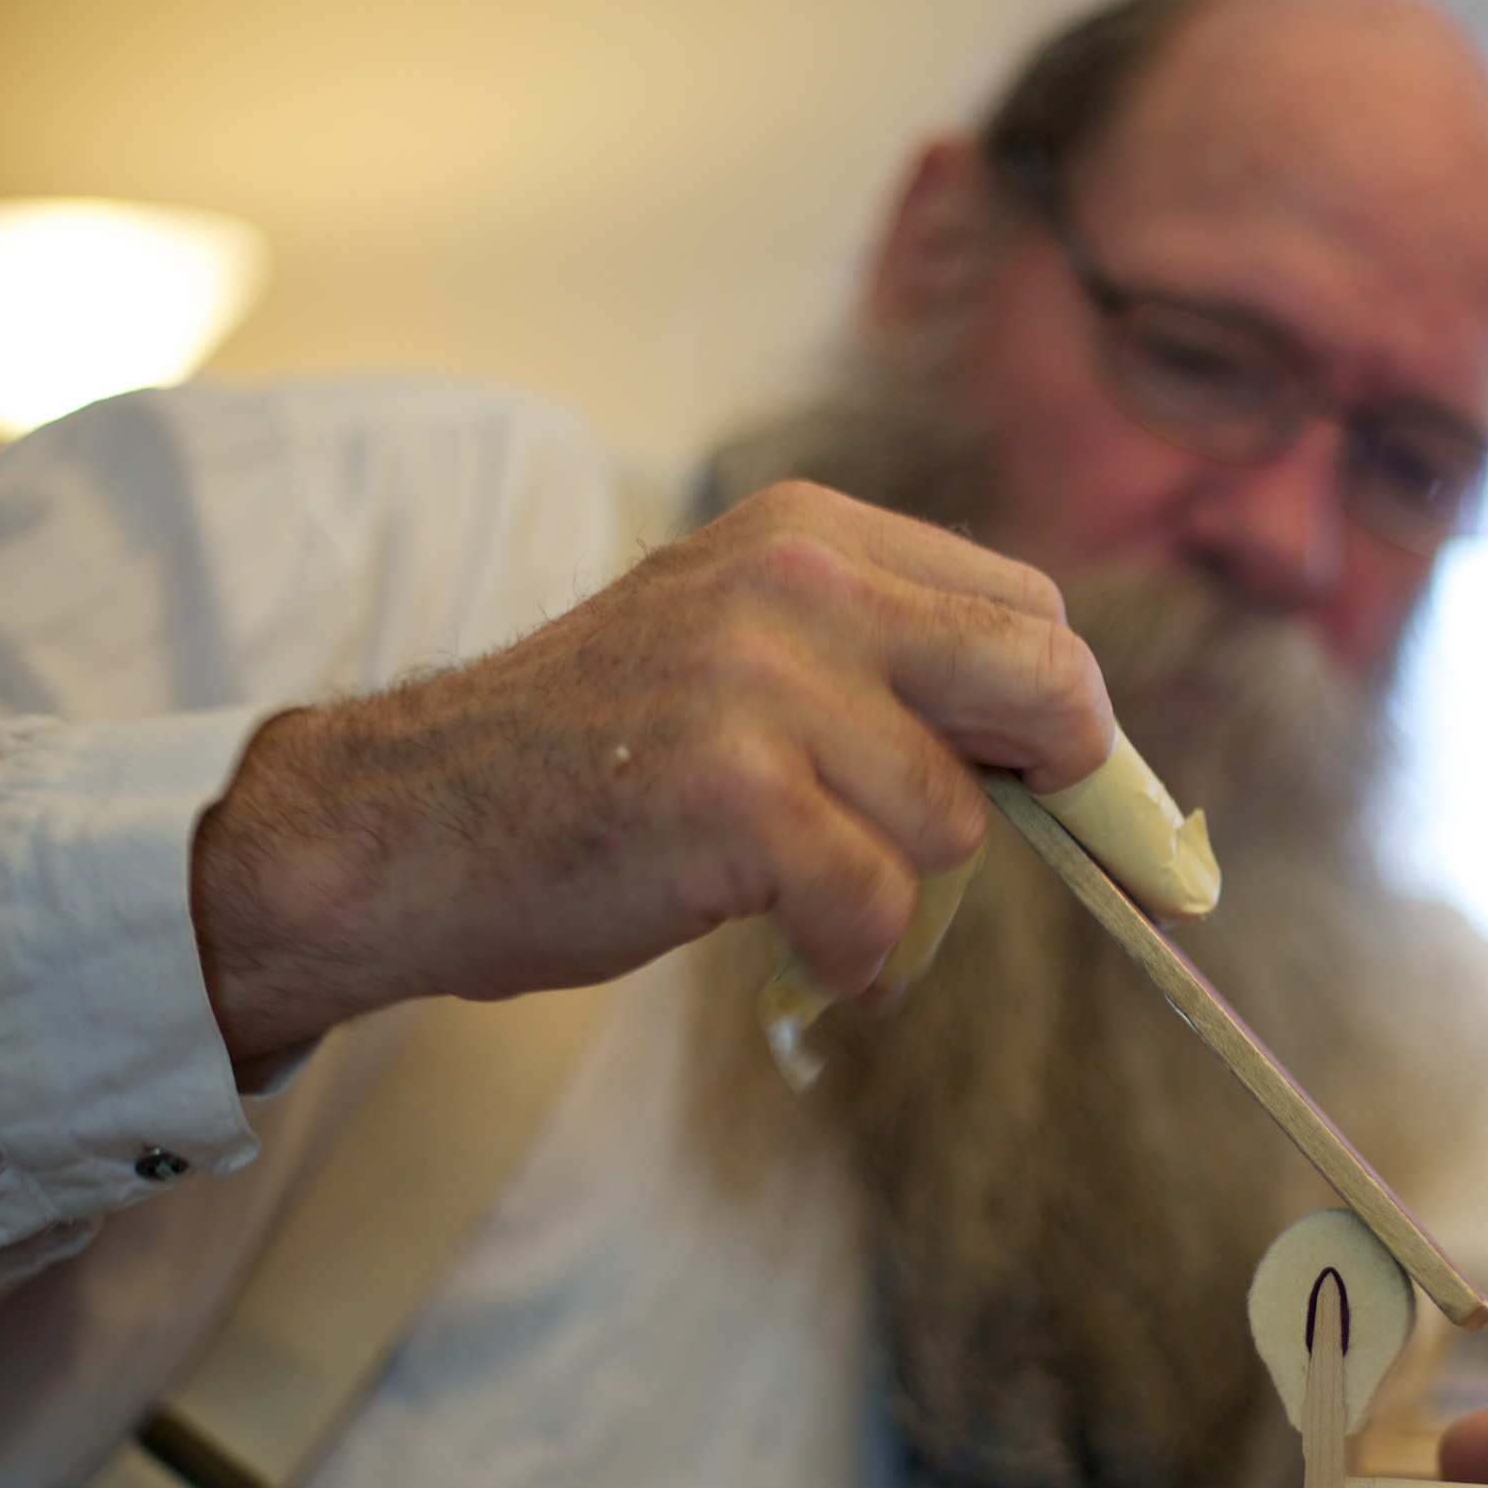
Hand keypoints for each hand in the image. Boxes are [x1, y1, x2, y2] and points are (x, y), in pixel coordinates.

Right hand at [192, 480, 1112, 1062]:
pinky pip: (881, 905)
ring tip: (808, 898)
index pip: (1027, 606)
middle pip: (1045, 684)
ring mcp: (764, 684)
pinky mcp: (737, 796)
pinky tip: (802, 951)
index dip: (1075, 714)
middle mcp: (799, 580)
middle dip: (1068, 790)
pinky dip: (858, 957)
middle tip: (1035, 854)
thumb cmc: (583, 762)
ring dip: (904, 893)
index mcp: (810, 531)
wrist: (398, 826)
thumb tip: (1076, 758)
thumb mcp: (737, 653)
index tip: (1090, 793)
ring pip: (956, 822)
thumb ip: (881, 668)